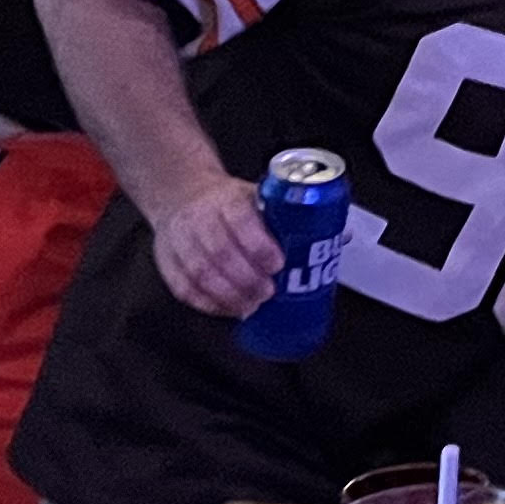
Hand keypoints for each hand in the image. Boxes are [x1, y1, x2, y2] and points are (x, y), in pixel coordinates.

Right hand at [151, 171, 284, 319]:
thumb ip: (286, 216)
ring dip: (228, 296)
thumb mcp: (256, 195)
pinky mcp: (167, 261)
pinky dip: (208, 304)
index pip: (240, 219)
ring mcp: (179, 240)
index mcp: (227, 199)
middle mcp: (199, 218)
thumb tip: (338, 237)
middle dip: (246, 278)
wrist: (182, 194)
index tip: (278, 263)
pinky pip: (184, 288)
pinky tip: (228, 309)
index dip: (258, 245)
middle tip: (268, 292)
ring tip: (251, 305)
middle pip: (219, 252)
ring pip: (199, 274)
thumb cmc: (228, 202)